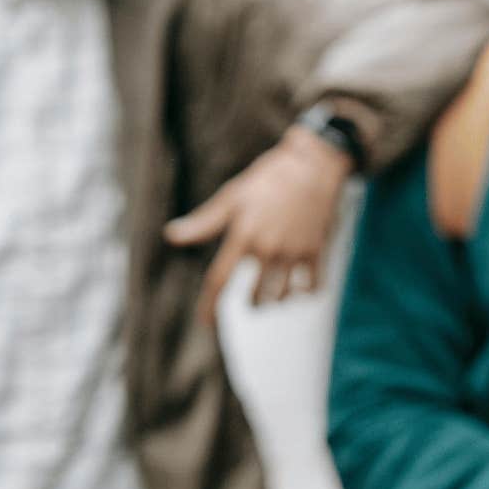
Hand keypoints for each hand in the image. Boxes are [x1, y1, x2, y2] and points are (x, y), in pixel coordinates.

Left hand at [164, 125, 353, 324]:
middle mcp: (267, 248)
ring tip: (275, 295)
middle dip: (252, 303)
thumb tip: (171, 235)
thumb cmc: (268, 179)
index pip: (220, 280)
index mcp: (243, 235)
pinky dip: (305, 293)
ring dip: (276, 300)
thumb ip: (204, 222)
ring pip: (282, 296)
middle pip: (255, 297)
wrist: (313, 164)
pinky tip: (302, 288)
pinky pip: (312, 286)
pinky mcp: (317, 250)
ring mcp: (294, 251)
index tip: (205, 324)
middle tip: (253, 300)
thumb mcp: (232, 197)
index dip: (210, 306)